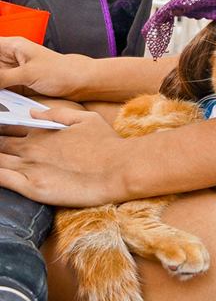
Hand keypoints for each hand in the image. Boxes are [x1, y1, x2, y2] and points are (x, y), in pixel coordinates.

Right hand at [0, 37, 91, 99]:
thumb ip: (2, 78)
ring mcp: (12, 71)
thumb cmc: (61, 71)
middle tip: (0, 86)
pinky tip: (2, 101)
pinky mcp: (16, 84)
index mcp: (13, 46)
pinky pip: (0, 88)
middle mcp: (10, 57)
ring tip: (3, 93)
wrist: (79, 82)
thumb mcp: (28, 74)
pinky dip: (0, 95)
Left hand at [0, 107, 128, 206]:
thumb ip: (56, 113)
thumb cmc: (106, 143)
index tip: (1, 130)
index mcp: (41, 132)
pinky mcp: (33, 188)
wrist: (119, 168)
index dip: (1, 129)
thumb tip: (33, 112)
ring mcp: (30, 168)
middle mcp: (32, 148)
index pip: (9, 128)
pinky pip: (2, 180)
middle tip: (0, 144)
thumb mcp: (86, 118)